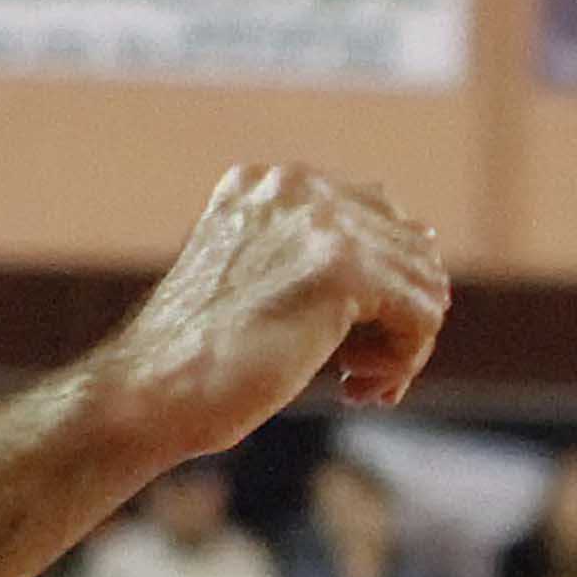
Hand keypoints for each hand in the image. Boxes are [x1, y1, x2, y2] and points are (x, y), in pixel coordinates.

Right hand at [90, 163, 449, 455]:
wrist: (148, 394)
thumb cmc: (202, 358)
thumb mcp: (262, 281)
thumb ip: (329, 251)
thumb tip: (428, 237)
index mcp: (269, 182)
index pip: (378, 217)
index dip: (378, 291)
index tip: (346, 347)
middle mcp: (296, 185)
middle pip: (409, 248)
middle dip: (395, 319)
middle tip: (359, 375)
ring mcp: (320, 221)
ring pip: (425, 283)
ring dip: (402, 346)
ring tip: (357, 383)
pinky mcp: (341, 268)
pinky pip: (425, 315)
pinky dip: (404, 361)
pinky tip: (354, 388)